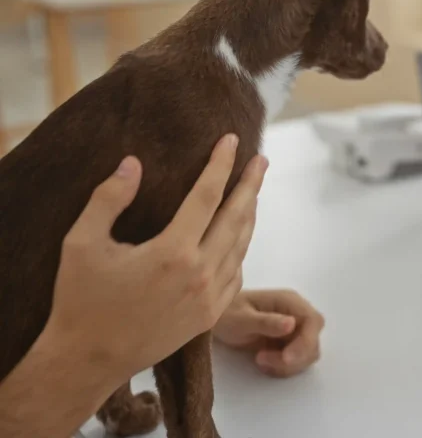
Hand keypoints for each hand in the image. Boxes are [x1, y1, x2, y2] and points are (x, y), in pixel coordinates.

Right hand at [45, 134, 268, 381]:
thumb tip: (132, 163)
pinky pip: (235, 273)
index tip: (231, 140)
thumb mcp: (82, 243)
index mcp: (172, 252)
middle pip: (236, 218)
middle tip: (261, 160)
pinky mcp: (209, 316)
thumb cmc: (81, 300)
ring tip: (252, 193)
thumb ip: (109, 199)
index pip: (207, 196)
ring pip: (240, 246)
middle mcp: (199, 274)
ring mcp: (208, 297)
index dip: (221, 165)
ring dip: (249, 216)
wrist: (88, 360)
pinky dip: (240, 249)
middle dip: (250, 186)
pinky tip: (237, 236)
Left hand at [213, 289, 324, 376]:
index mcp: (289, 302)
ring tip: (259, 360)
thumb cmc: (226, 314)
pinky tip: (262, 363)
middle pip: (313, 340)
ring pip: (307, 354)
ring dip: (286, 365)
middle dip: (294, 357)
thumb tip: (292, 324)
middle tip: (263, 360)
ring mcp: (294, 330)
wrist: (216, 319)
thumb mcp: (242, 319)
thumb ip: (266, 322)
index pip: (313, 321)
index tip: (287, 358)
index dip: (306, 342)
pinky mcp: (288, 343)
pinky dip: (282, 368)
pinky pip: (296, 361)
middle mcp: (297, 314)